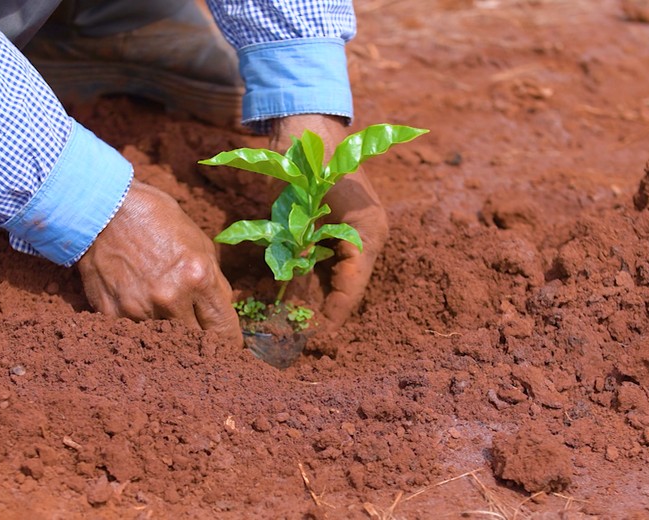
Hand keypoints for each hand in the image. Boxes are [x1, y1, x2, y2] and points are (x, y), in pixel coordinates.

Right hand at [77, 181, 241, 345]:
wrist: (103, 208)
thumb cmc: (156, 219)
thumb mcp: (199, 243)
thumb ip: (214, 282)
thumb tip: (222, 311)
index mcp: (197, 277)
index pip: (224, 329)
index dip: (229, 341)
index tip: (227, 344)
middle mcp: (170, 298)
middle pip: (197, 342)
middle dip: (202, 340)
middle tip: (199, 334)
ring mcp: (139, 309)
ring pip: (166, 341)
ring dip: (170, 333)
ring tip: (165, 314)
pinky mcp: (113, 314)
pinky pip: (136, 331)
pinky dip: (141, 324)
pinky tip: (139, 304)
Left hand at [270, 115, 389, 326]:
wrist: (306, 124)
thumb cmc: (308, 158)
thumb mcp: (300, 204)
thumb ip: (298, 242)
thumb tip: (291, 278)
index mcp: (368, 232)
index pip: (354, 286)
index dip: (334, 313)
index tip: (314, 336)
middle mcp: (363, 237)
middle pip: (343, 286)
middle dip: (319, 311)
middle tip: (293, 336)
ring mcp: (347, 233)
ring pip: (330, 277)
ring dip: (309, 298)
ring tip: (284, 325)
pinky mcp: (330, 230)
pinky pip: (319, 262)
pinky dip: (303, 278)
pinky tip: (281, 296)